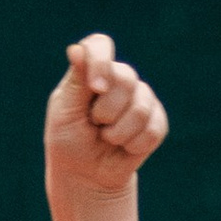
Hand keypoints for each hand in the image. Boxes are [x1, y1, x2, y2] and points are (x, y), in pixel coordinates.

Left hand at [44, 34, 166, 205]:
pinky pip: (154, 129)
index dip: (101, 62)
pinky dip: (134, 145)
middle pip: (126, 78)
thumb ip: (76, 82)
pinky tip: (124, 147)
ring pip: (141, 107)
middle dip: (106, 110)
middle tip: (94, 124)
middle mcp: (118, 79)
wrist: (86, 176)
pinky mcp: (156, 121)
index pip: (99, 45)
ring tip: (106, 138)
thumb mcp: (64, 113)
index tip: (97, 88)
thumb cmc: (69, 142)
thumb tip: (76, 48)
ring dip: (118, 132)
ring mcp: (141, 98)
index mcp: (90, 72)